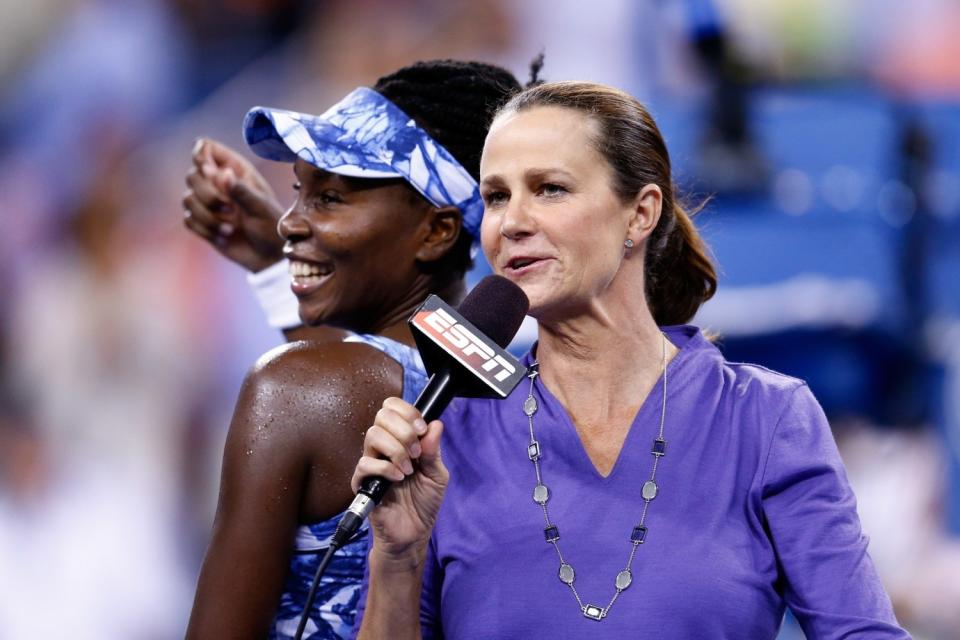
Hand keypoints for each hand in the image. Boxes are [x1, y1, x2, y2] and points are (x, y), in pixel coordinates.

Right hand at [182, 138, 285, 272]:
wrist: (270, 256)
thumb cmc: (271, 226)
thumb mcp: (260, 207)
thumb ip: (240, 190)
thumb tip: (221, 173)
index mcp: (236, 169)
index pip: (206, 148)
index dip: (201, 156)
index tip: (209, 172)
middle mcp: (219, 182)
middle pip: (192, 175)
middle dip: (208, 196)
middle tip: (231, 210)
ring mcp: (209, 202)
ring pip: (187, 199)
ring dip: (209, 217)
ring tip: (231, 228)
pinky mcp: (203, 221)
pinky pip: (188, 220)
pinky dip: (205, 230)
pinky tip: (224, 236)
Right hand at [351, 397, 448, 558]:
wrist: (414, 533)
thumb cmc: (424, 503)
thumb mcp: (437, 474)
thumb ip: (434, 450)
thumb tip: (435, 424)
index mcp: (402, 440)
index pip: (393, 408)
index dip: (407, 412)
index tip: (421, 429)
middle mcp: (384, 447)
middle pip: (382, 416)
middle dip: (404, 431)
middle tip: (417, 453)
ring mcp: (372, 463)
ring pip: (373, 435)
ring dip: (396, 450)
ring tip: (408, 470)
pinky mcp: (362, 481)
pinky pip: (365, 463)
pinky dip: (386, 468)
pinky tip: (398, 479)